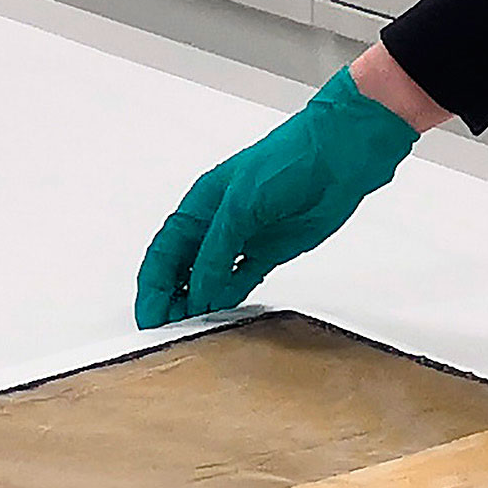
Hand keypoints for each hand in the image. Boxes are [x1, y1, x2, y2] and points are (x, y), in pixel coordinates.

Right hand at [135, 68, 422, 326]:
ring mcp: (242, 239)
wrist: (337, 157)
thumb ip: (218, 249)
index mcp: (200, 206)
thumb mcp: (241, 203)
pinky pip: (240, 280)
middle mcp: (217, 225)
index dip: (152, 286)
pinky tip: (221, 310)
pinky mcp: (268, 251)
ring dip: (197, 302)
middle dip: (169, 300)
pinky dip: (228, 297)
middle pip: (180, 271)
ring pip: (208, 279)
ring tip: (191, 327)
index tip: (150, 315)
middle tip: (166, 330)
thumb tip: (201, 288)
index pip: (164, 254)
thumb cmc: (288, 159)